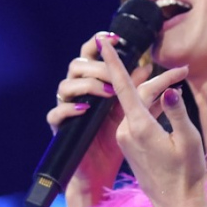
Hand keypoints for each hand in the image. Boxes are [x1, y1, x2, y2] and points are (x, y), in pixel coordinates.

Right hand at [45, 32, 152, 198]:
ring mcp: (68, 110)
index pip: (93, 57)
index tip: (115, 37)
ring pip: (64, 86)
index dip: (99, 43)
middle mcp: (79, 93)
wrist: (106, 170)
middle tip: (113, 74)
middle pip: (76, 65)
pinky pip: (55, 114)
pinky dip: (70, 110)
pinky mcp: (60, 129)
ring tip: (107, 93)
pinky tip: (86, 111)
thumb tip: (150, 68)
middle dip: (95, 66)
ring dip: (86, 86)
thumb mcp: (138, 112)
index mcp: (96, 84)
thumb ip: (146, 91)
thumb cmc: (122, 139)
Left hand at [97, 40, 204, 206]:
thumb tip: (168, 90)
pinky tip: (165, 102)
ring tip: (178, 83)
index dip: (112, 61)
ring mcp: (126, 139)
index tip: (102, 42)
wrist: (176, 204)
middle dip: (158, 80)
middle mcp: (127, 131)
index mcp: (139, 128)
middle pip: (138, 94)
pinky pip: (137, 117)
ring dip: (155, 93)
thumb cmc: (187, 174)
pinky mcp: (129, 145)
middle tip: (183, 72)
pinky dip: (150, 106)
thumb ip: (176, 112)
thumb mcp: (189, 140)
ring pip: (138, 105)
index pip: (122, 86)